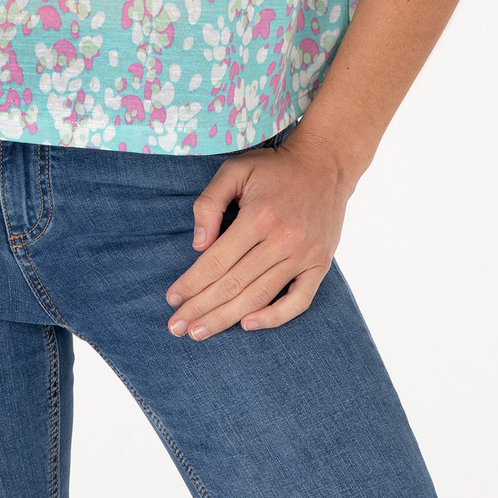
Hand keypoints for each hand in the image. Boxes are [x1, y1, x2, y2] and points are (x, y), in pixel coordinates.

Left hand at [163, 131, 352, 338]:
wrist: (325, 164)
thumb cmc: (274, 168)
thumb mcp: (235, 170)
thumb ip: (210, 202)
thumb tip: (198, 245)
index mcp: (258, 216)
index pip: (216, 261)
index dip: (191, 283)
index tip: (172, 299)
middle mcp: (282, 240)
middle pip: (233, 284)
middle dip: (201, 308)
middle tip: (176, 327)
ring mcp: (304, 255)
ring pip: (260, 296)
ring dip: (226, 318)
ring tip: (199, 332)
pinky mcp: (320, 264)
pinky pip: (299, 301)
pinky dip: (274, 317)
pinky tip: (247, 324)